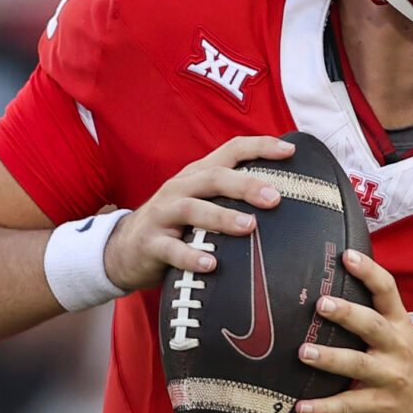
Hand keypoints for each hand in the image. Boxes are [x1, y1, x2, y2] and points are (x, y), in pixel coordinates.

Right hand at [102, 135, 291, 293]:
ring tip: (249, 227)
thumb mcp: (200, 202)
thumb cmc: (176, 225)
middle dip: (246, 185)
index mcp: (197, 174)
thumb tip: (283, 197)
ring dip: (223, 217)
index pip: (230, 150)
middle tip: (275, 198)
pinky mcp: (151, 243)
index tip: (289, 152)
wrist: (123, 248)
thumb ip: (231, 196)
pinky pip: (172, 249)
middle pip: (214, 177)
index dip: (259, 147)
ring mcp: (164, 214)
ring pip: (193, 209)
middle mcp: (181, 188)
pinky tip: (211, 264)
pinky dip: (191, 257)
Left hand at [296, 249, 412, 412]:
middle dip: (347, 314)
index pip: (387, 291)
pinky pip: (348, 405)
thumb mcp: (396, 335)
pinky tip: (301, 407)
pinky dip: (324, 407)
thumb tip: (329, 286)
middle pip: (372, 325)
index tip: (347, 256)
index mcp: (399, 324)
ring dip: (329, 358)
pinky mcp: (379, 404)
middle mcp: (396, 347)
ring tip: (303, 353)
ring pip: (358, 365)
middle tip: (320, 304)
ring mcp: (389, 377)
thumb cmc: (401, 364)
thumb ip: (371, 314)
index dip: (369, 272)